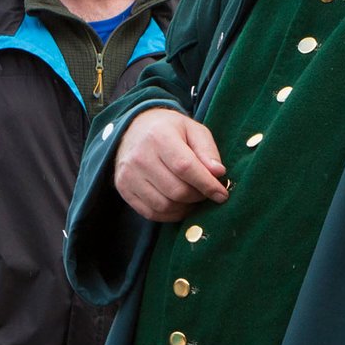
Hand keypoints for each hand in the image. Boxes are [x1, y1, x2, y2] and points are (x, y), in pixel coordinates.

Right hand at [113, 107, 228, 222]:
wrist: (133, 129)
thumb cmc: (169, 130)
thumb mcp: (193, 130)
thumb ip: (207, 151)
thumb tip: (218, 173)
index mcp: (159, 137)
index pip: (186, 168)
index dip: (207, 184)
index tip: (222, 194)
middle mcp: (140, 157)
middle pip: (176, 190)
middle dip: (198, 196)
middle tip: (206, 193)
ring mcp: (128, 174)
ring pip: (164, 205)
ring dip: (185, 207)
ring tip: (193, 198)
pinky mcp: (123, 188)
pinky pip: (151, 213)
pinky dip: (170, 215)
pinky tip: (179, 205)